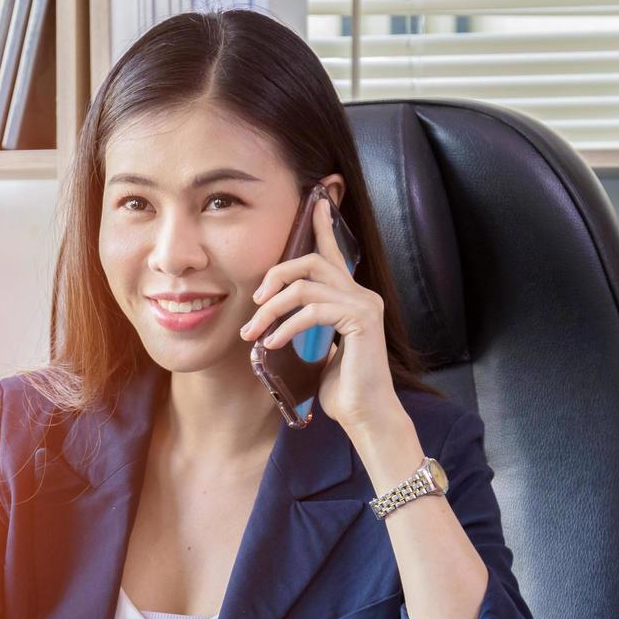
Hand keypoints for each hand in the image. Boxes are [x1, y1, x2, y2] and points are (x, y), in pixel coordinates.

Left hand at [239, 197, 399, 429]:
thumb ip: (307, 327)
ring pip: (305, 286)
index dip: (322, 226)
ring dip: (271, 309)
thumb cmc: (341, 389)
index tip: (314, 203)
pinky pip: (313, 310)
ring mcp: (364, 304)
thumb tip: (278, 321)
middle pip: (310, 261)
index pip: (332, 254)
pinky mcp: (361, 320)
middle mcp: (361, 294)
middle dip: (274, 277)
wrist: (364, 415)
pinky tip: (273, 343)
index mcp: (351, 297)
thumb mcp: (316, 350)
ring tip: (254, 333)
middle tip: (254, 305)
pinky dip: (286, 326)